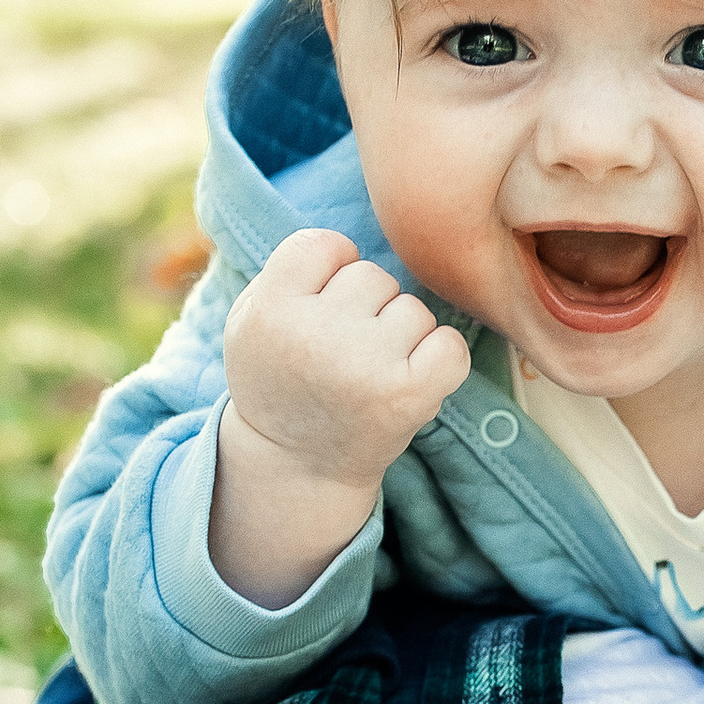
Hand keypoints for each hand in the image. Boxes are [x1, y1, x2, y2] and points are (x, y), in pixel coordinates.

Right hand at [210, 228, 470, 608]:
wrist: (297, 465)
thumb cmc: (280, 378)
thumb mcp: (251, 319)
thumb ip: (291, 268)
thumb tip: (355, 238)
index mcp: (269, 309)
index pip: (325, 244)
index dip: (329, 273)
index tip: (317, 309)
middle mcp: (315, 334)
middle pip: (372, 275)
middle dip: (364, 307)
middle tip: (339, 351)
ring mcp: (365, 365)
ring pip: (412, 308)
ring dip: (399, 336)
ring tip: (367, 372)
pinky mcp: (409, 394)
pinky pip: (452, 343)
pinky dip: (439, 358)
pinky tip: (409, 378)